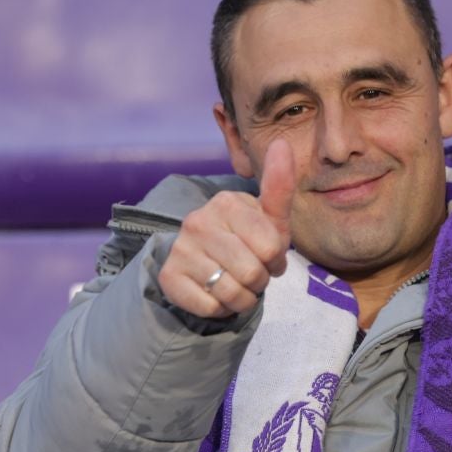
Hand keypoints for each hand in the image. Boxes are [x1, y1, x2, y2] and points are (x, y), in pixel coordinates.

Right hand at [159, 138, 295, 318]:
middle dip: (259, 281)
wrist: (203, 264)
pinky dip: (220, 309)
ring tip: (234, 284)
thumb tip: (282, 142)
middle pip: (253, 273)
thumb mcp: (268, 217)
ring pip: (232, 294)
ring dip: (242, 299)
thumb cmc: (246, 240)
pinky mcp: (169, 277)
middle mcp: (198, 220)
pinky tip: (214, 294)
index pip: (270, 246)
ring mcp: (181, 248)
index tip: (265, 255)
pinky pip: (210, 307)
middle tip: (250, 273)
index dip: (275, 259)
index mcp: (227, 202)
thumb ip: (279, 186)